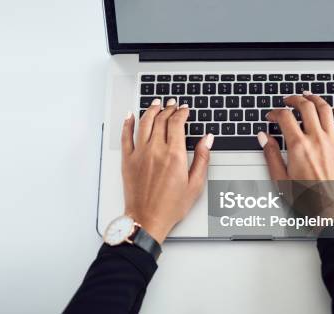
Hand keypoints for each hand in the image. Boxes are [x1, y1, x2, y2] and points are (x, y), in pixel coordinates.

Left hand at [121, 98, 213, 243]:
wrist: (147, 219)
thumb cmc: (171, 206)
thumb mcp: (195, 184)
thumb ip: (202, 159)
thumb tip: (207, 140)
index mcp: (174, 155)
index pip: (177, 123)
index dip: (181, 112)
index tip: (184, 109)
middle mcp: (155, 151)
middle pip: (161, 120)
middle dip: (168, 109)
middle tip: (172, 104)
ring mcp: (139, 154)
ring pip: (144, 123)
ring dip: (151, 110)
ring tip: (156, 104)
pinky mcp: (127, 160)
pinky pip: (126, 136)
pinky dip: (127, 123)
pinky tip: (130, 116)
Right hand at [259, 92, 333, 222]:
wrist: (329, 210)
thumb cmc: (305, 198)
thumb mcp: (280, 178)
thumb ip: (271, 154)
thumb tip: (263, 137)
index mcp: (298, 147)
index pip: (285, 118)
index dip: (275, 113)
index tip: (271, 116)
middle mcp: (317, 140)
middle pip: (306, 107)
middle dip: (294, 100)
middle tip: (288, 100)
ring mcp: (333, 142)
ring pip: (326, 110)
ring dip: (315, 99)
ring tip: (308, 96)